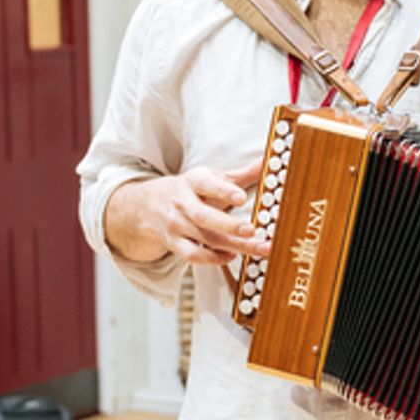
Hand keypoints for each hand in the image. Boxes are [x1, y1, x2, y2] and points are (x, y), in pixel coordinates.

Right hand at [104, 158, 271, 265]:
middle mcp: (183, 203)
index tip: (241, 197)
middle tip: (251, 230)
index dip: (223, 191)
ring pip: (204, 238)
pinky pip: (193, 255)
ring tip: (258, 248)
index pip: (206, 185)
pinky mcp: (175, 244)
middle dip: (228, 224)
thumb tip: (269, 160)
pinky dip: (213, 258)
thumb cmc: (192, 190)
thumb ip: (242, 174)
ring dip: (232, 246)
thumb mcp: (213, 177)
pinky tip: (232, 255)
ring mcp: (177, 225)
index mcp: (193, 181)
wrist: (151, 204)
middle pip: (203, 216)